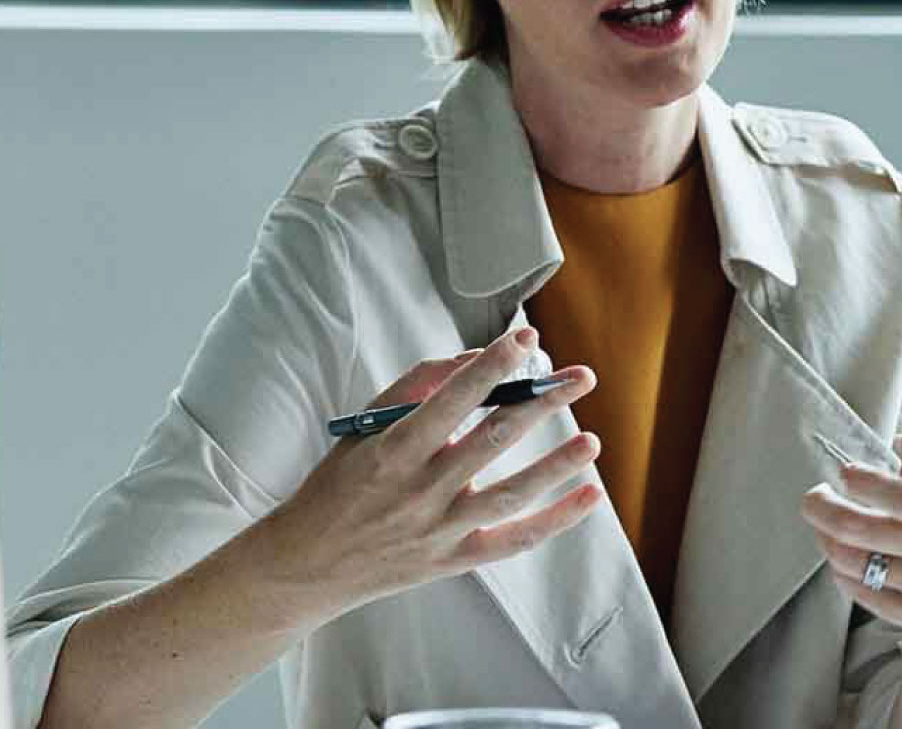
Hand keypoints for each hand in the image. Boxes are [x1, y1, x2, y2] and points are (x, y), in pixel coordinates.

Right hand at [259, 329, 602, 616]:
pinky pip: (513, 541)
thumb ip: (416, 388)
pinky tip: (589, 495)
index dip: (492, 366)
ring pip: (509, 495)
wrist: (311, 562)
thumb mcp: (365, 427)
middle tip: (579, 379)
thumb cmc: (339, 484)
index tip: (526, 339)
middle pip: (492, 440)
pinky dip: (555, 521)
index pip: (453, 399)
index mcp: (394, 449)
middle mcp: (420, 490)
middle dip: (540, 404)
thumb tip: (471, 358)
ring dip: (555, 466)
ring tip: (591, 440)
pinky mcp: (453, 559)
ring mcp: (440, 529)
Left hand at [800, 409, 901, 631]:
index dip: (868, 485)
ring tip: (825, 524)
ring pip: (855, 562)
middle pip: (863, 531)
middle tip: (813, 499)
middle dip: (824, 510)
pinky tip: (845, 557)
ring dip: (828, 540)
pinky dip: (843, 574)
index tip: (845, 474)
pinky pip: (861, 592)